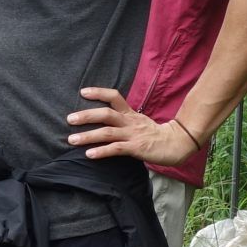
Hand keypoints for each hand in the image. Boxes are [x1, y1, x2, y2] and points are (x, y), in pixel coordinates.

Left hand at [67, 87, 204, 163]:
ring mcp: (133, 134)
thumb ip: (123, 120)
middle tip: (69, 119)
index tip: (83, 92)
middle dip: (86, 116)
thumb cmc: (155, 134)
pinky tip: (89, 154)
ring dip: (88, 135)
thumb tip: (104, 121)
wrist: (176, 144)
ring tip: (72, 139)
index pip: (114, 97)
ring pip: (107, 132)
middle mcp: (130, 122)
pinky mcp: (136, 148)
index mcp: (130, 113)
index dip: (99, 92)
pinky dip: (101, 151)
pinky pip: (116, 149)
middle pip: (106, 114)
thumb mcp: (138, 122)